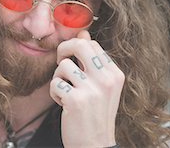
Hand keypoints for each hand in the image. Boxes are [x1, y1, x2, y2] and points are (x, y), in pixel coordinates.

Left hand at [50, 30, 124, 147]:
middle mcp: (107, 79)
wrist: (95, 145)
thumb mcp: (101, 86)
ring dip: (58, 78)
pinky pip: (55, 83)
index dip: (76, 47)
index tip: (72, 59)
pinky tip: (63, 104)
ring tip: (65, 91)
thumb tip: (83, 34)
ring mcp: (92, 89)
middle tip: (60, 62)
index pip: (92, 44)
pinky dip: (54, 93)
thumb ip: (92, 61)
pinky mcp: (76, 100)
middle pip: (79, 45)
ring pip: (63, 65)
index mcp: (115, 74)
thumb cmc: (95, 114)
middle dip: (63, 49)